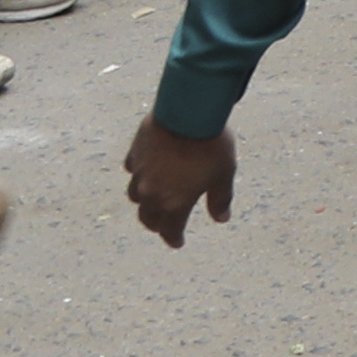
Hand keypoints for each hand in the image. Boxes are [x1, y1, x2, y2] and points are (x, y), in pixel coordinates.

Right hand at [122, 120, 237, 247]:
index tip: (177, 242)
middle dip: (157, 224)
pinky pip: (133, 171)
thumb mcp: (223, 176)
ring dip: (145, 202)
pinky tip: (147, 170)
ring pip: (136, 196)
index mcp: (174, 204)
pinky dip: (139, 174)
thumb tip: (221, 219)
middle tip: (165, 224)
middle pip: (148, 217)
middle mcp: (151, 194)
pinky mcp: (134, 154)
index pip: (170, 231)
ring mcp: (139, 174)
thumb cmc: (210, 147)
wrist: (188, 115)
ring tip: (154, 199)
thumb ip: (220, 200)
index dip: (174, 238)